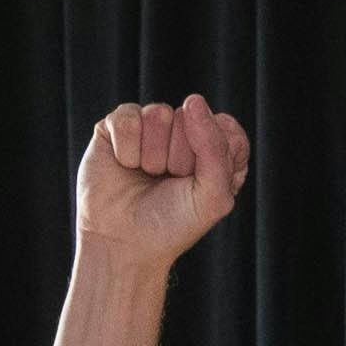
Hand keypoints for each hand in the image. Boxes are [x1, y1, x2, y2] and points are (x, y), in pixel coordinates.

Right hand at [78, 94, 248, 269]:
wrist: (123, 244)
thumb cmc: (171, 225)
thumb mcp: (213, 197)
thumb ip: (217, 149)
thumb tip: (193, 101)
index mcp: (215, 153)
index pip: (228, 129)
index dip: (214, 156)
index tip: (200, 184)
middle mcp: (184, 136)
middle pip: (192, 118)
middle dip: (180, 157)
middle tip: (167, 183)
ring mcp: (150, 129)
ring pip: (159, 114)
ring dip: (152, 155)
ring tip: (145, 175)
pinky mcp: (118, 127)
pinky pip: (127, 117)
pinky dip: (126, 149)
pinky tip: (124, 166)